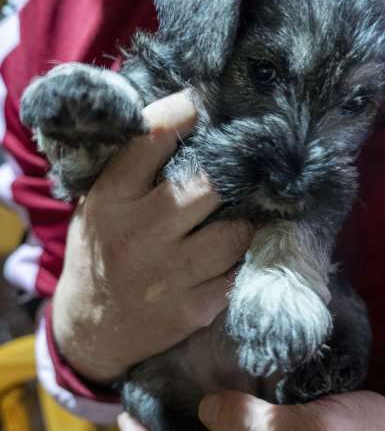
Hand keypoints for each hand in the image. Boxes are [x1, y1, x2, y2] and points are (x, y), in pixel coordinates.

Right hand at [52, 91, 252, 381]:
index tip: (204, 102)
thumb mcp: (99, 205)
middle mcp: (138, 234)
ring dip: (247, 220)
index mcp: (111, 200)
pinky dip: (244, 260)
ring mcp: (167, 275)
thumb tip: (180, 119)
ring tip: (249, 211)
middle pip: (207, 186)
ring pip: (234, 234)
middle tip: (249, 164)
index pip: (151, 141)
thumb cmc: (100, 251)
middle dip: (232, 172)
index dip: (183, 112)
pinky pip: (237, 274)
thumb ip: (129, 170)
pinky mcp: (191, 310)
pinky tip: (242, 251)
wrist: (90, 328)